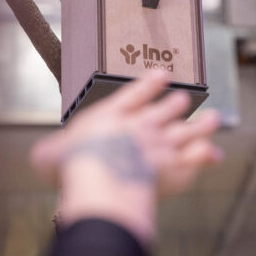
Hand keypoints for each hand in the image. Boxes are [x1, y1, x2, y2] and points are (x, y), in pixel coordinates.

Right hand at [29, 70, 221, 242]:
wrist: (104, 181)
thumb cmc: (73, 167)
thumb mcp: (50, 155)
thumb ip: (50, 152)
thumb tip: (43, 155)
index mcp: (113, 115)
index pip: (134, 93)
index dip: (149, 83)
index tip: (162, 74)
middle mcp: (142, 125)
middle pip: (165, 109)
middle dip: (175, 104)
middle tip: (184, 98)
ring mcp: (162, 146)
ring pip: (188, 131)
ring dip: (200, 125)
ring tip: (213, 118)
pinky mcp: (176, 169)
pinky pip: (195, 159)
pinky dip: (205, 156)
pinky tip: (213, 154)